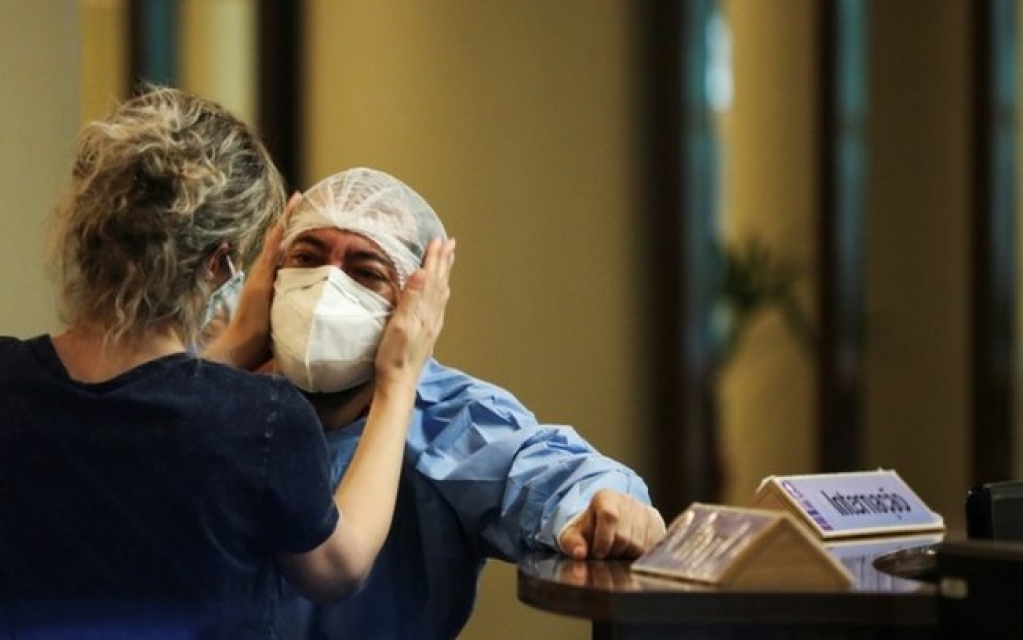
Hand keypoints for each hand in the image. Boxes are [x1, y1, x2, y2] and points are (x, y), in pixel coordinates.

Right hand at [203, 192, 301, 367]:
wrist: (242, 346)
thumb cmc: (262, 339)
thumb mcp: (283, 318)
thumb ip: (293, 309)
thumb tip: (314, 312)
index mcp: (269, 280)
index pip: (282, 251)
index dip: (292, 234)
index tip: (304, 216)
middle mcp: (263, 272)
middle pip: (278, 240)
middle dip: (290, 220)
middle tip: (303, 197)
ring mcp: (261, 272)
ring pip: (275, 239)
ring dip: (287, 219)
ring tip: (299, 198)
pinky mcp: (261, 277)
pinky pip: (272, 248)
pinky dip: (280, 231)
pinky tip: (288, 216)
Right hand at [374, 238, 455, 390]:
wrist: (399, 383)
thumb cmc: (394, 356)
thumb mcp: (399, 325)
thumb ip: (411, 299)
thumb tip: (421, 272)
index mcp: (424, 311)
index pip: (431, 278)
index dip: (434, 258)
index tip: (438, 239)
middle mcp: (432, 316)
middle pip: (440, 283)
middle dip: (444, 262)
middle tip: (450, 243)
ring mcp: (431, 325)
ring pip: (441, 293)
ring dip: (444, 274)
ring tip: (448, 260)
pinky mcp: (428, 333)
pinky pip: (438, 305)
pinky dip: (440, 292)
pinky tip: (440, 293)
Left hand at [558, 490, 666, 559]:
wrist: (608, 523)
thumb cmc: (590, 530)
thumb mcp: (574, 534)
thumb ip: (572, 543)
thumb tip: (579, 553)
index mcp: (605, 497)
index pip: (609, 516)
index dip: (603, 539)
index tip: (597, 552)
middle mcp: (627, 500)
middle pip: (624, 535)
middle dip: (613, 551)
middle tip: (606, 553)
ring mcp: (644, 510)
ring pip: (639, 544)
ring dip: (627, 555)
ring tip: (618, 551)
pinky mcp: (656, 522)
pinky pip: (652, 546)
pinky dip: (640, 555)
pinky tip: (630, 552)